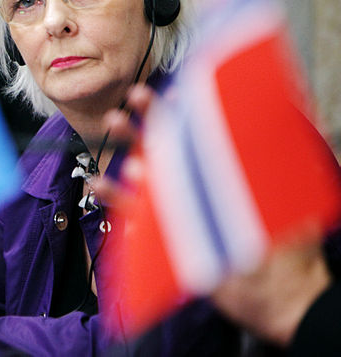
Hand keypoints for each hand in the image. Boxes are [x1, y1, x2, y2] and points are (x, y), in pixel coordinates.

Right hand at [100, 86, 333, 347]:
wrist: (272, 293)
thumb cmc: (286, 245)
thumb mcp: (284, 198)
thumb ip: (275, 165)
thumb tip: (278, 124)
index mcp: (222, 169)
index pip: (204, 131)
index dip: (189, 109)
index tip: (178, 93)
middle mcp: (197, 181)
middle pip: (171, 140)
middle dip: (150, 115)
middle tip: (136, 96)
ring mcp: (176, 203)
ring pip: (144, 166)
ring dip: (127, 143)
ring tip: (115, 123)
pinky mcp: (158, 230)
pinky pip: (130, 210)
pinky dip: (113, 196)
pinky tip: (99, 182)